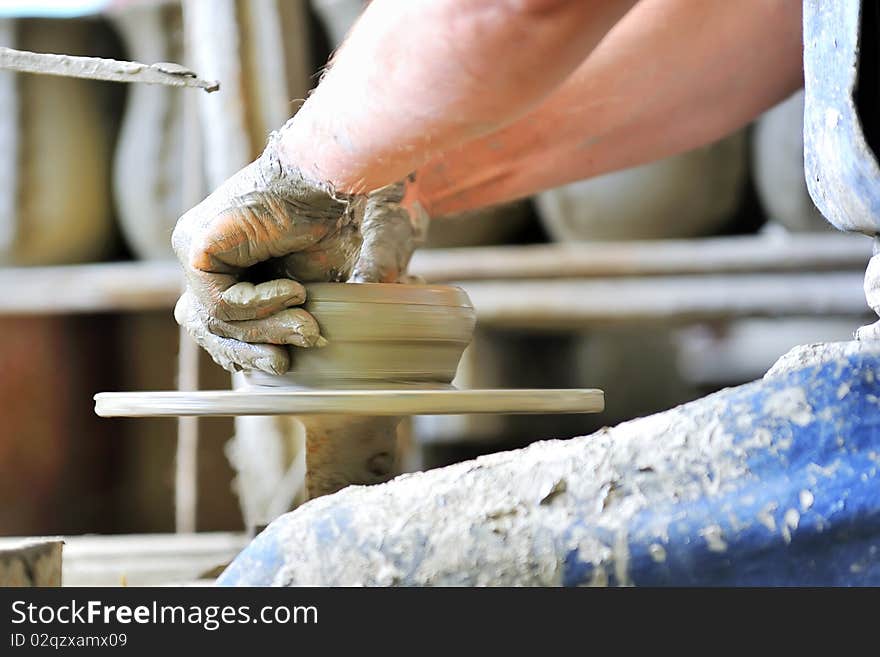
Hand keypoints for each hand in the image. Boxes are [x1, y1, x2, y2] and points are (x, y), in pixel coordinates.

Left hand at [172, 127, 426, 374]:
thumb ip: (287, 321)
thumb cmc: (329, 229)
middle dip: (246, 352)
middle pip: (206, 327)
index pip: (216, 323)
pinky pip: (219, 302)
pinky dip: (260, 305)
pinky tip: (294, 291)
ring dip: (267, 329)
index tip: (282, 364)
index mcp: (225, 265)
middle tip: (283, 363)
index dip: (244, 350)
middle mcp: (202, 258)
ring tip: (306, 323)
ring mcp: (193, 250)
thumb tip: (278, 365)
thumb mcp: (309, 290)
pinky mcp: (195, 246)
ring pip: (215, 320)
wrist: (329, 185)